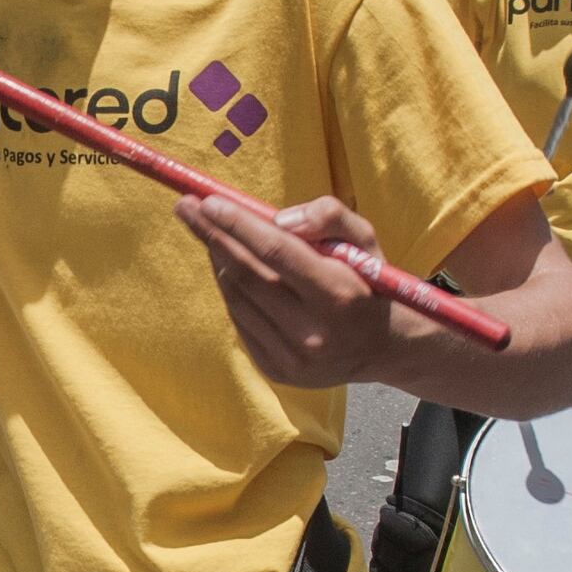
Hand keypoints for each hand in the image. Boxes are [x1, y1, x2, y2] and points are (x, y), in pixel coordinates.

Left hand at [182, 193, 409, 390]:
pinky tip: (229, 269)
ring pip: (237, 299)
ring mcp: (292, 358)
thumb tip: (276, 219)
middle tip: (185, 207)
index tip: (206, 201)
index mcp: (338, 294)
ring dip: (218, 262)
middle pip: (247, 276)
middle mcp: (312, 333)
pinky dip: (231, 291)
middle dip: (212, 237)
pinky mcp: (276, 371)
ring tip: (209, 233)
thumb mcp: (366, 239)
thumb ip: (329, 216)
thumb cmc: (370, 282)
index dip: (237, 225)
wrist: (385, 348)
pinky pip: (240, 321)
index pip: (276, 253)